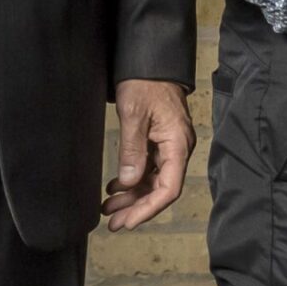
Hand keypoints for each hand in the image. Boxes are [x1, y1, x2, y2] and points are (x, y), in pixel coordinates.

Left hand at [104, 79, 195, 229]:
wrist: (150, 62)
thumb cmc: (146, 83)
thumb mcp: (134, 115)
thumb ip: (132, 150)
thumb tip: (128, 183)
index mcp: (178, 144)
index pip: (169, 188)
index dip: (149, 208)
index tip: (129, 221)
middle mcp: (177, 149)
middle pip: (160, 188)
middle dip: (136, 207)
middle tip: (112, 223)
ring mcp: (169, 146)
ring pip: (152, 180)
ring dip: (131, 196)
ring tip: (108, 208)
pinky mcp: (159, 141)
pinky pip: (148, 168)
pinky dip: (131, 180)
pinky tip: (114, 187)